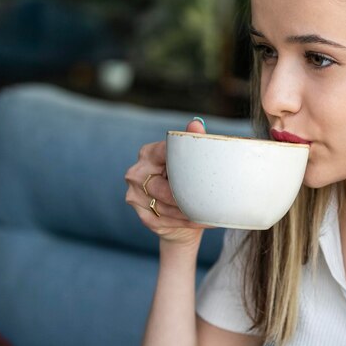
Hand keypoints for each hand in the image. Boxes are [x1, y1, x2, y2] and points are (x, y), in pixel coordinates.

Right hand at [125, 118, 212, 246]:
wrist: (181, 215)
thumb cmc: (186, 180)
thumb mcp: (190, 160)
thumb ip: (193, 140)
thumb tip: (196, 123)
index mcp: (147, 153)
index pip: (165, 153)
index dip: (183, 162)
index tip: (200, 170)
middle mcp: (136, 173)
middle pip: (164, 185)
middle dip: (186, 193)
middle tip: (208, 196)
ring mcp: (135, 196)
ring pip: (167, 205)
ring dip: (189, 210)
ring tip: (209, 210)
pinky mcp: (145, 217)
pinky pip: (167, 220)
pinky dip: (186, 222)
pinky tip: (200, 220)